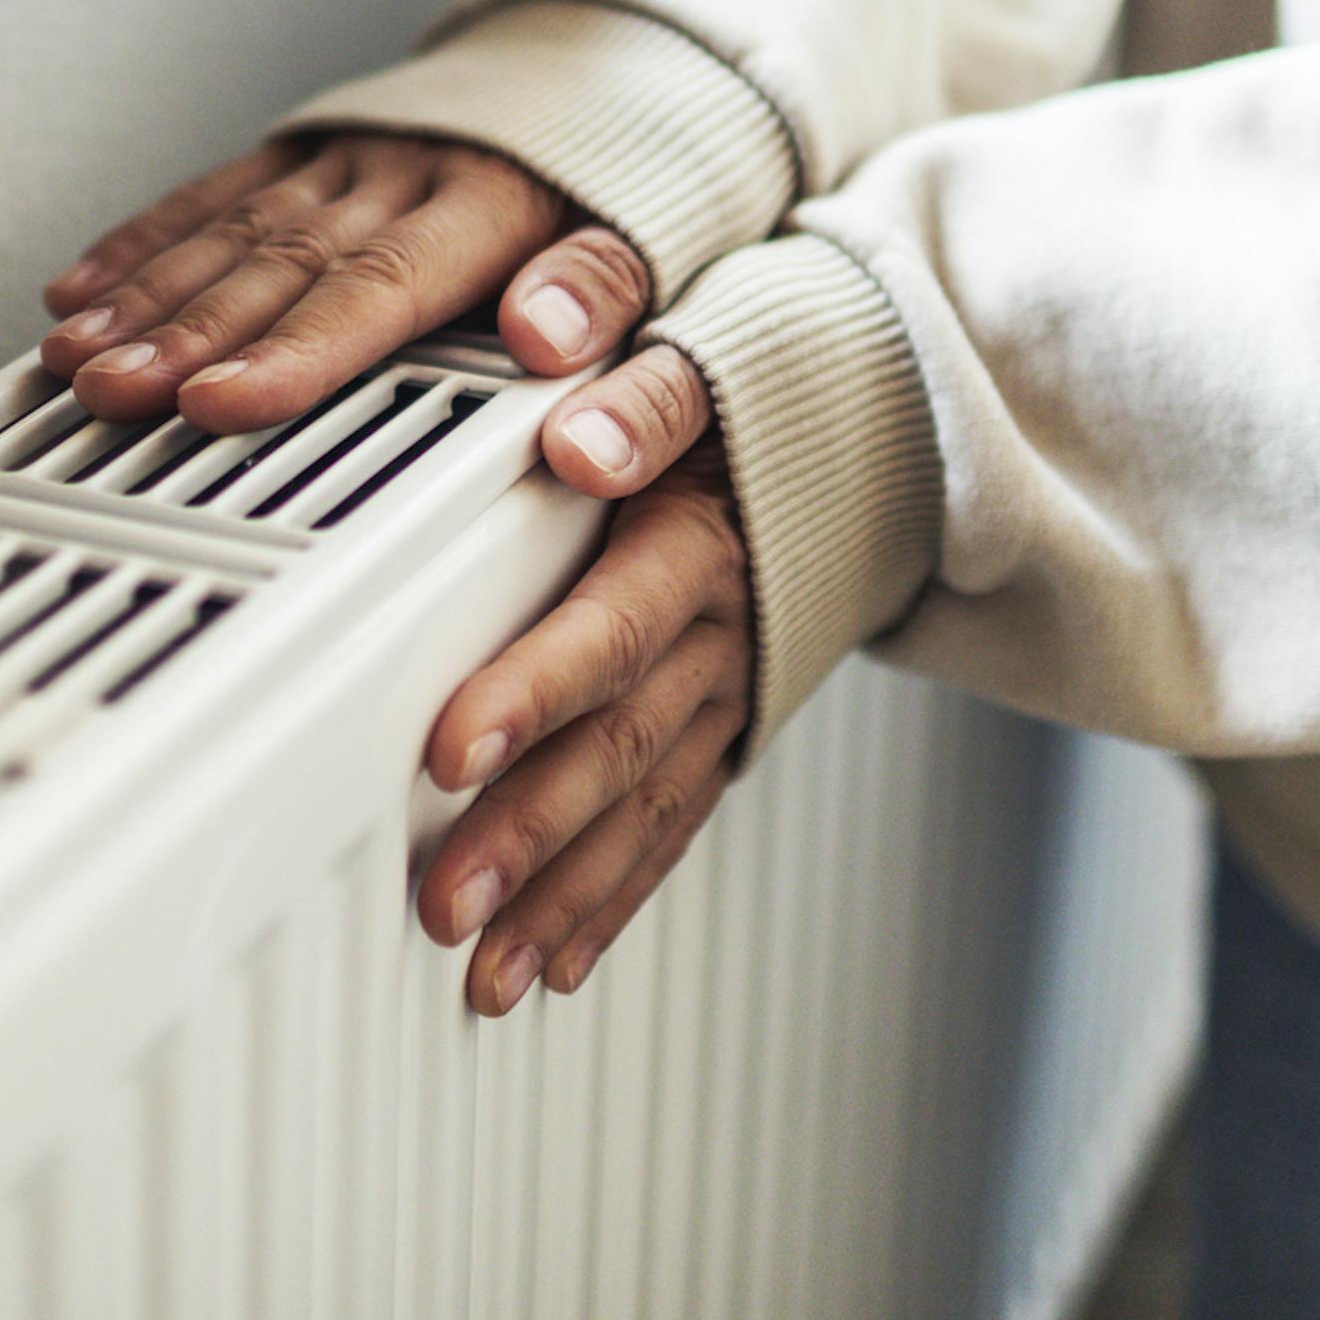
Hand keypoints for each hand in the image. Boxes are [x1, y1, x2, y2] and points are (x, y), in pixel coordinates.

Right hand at [40, 134, 656, 448]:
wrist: (600, 64)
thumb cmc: (616, 182)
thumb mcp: (653, 237)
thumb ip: (600, 288)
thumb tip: (549, 337)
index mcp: (485, 207)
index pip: (377, 289)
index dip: (296, 351)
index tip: (221, 402)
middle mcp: (399, 178)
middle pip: (280, 266)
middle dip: (186, 335)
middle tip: (113, 391)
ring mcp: (344, 161)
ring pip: (232, 232)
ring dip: (146, 298)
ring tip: (77, 357)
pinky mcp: (305, 150)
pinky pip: (214, 194)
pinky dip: (142, 242)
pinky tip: (82, 287)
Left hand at [415, 347, 747, 1013]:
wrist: (874, 431)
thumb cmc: (742, 391)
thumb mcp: (698, 349)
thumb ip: (639, 377)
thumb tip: (584, 430)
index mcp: (698, 537)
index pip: (614, 624)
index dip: (536, 689)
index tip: (452, 747)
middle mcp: (720, 630)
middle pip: (619, 743)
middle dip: (530, 831)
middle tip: (445, 897)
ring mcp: (726, 694)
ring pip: (642, 809)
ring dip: (560, 897)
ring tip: (482, 971)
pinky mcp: (727, 736)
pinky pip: (671, 831)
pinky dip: (610, 904)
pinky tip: (551, 964)